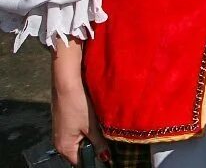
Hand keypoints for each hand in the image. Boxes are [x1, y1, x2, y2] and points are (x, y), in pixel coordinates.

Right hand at [51, 41, 108, 164]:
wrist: (67, 83)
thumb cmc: (77, 104)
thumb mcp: (92, 126)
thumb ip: (99, 143)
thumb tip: (105, 157)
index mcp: (64, 147)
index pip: (80, 162)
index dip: (95, 159)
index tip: (108, 155)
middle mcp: (59, 142)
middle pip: (80, 152)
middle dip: (93, 147)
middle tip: (106, 139)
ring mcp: (61, 131)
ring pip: (80, 140)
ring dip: (91, 137)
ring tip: (100, 126)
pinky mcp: (64, 122)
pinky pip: (77, 131)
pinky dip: (86, 128)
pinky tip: (92, 119)